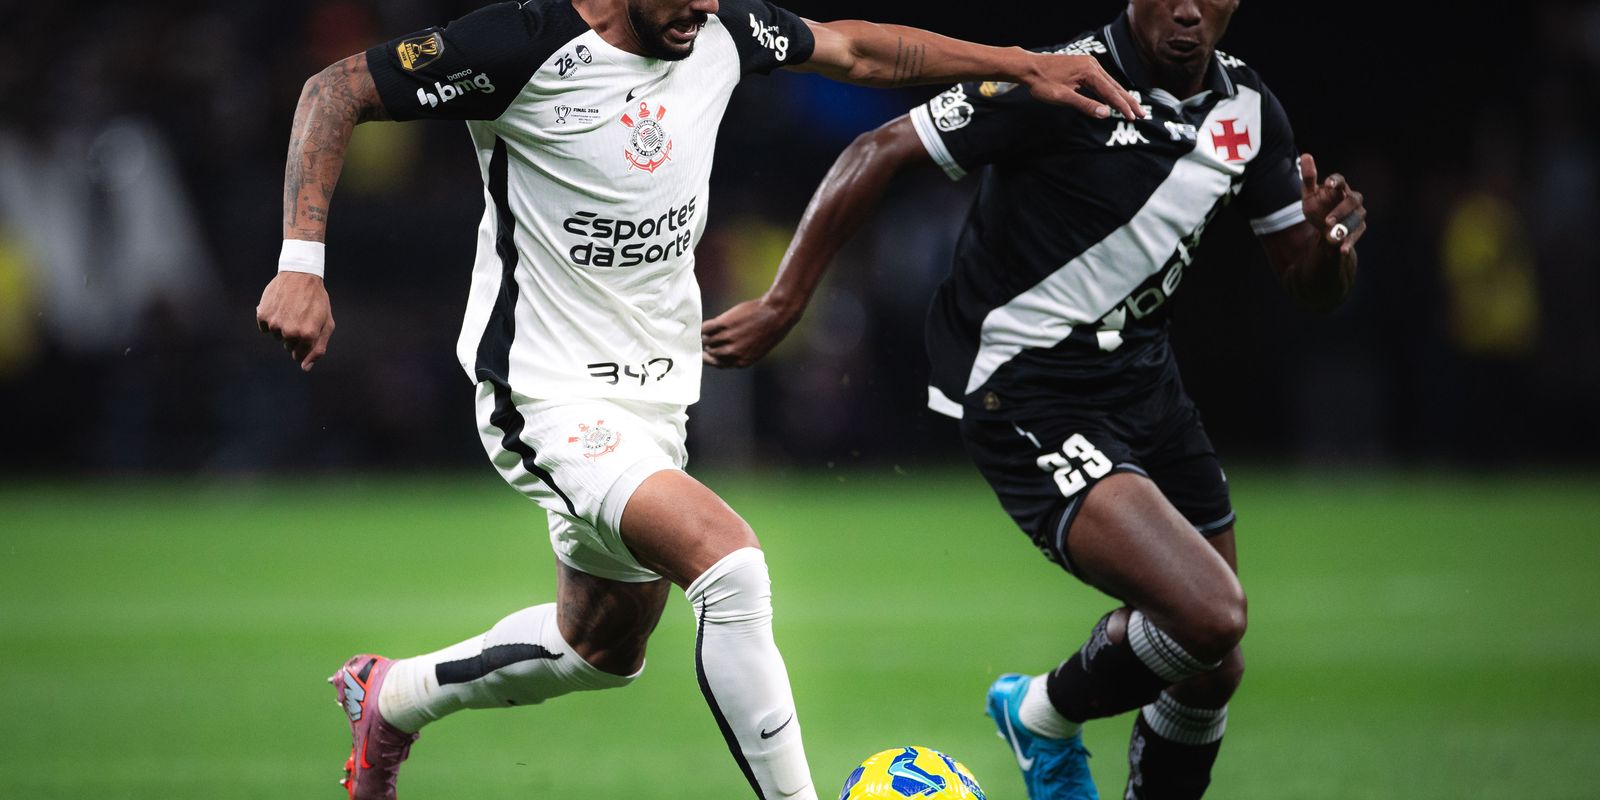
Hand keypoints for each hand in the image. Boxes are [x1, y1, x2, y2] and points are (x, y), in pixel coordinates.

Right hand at [256, 272, 334, 371]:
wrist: (300, 274)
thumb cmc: (317, 300)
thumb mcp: (326, 324)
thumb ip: (318, 348)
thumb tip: (305, 368)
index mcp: (308, 336)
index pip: (299, 357)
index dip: (303, 347)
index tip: (306, 334)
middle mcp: (290, 332)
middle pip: (288, 347)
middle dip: (294, 336)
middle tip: (300, 317)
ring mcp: (275, 324)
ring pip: (276, 336)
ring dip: (282, 327)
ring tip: (291, 310)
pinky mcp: (263, 315)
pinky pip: (264, 327)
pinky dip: (270, 319)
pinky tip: (279, 307)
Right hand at [701, 297, 797, 368]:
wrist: (777, 313)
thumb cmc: (770, 330)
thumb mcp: (756, 349)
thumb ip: (740, 354)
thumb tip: (720, 351)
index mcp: (742, 362)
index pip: (718, 364)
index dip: (710, 358)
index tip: (706, 353)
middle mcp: (733, 352)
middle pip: (710, 352)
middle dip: (709, 346)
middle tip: (708, 338)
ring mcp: (727, 338)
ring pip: (707, 340)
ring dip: (706, 335)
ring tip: (710, 330)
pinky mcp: (723, 323)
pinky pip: (706, 328)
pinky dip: (704, 327)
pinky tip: (708, 324)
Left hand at [1023, 54, 1143, 119]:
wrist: (1028, 67)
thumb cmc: (1042, 82)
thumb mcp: (1063, 97)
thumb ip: (1085, 105)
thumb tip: (1106, 113)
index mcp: (1089, 71)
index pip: (1110, 92)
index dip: (1122, 106)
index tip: (1134, 118)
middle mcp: (1092, 65)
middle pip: (1115, 87)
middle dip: (1129, 102)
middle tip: (1143, 115)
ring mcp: (1088, 64)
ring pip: (1109, 83)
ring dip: (1121, 97)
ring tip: (1134, 108)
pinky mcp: (1084, 66)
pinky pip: (1101, 80)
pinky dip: (1110, 91)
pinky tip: (1115, 98)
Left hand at [1300, 153, 1366, 253]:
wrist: (1325, 231)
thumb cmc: (1318, 208)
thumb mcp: (1309, 196)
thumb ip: (1309, 178)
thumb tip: (1306, 155)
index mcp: (1338, 188)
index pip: (1340, 180)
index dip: (1335, 181)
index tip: (1328, 184)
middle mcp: (1352, 198)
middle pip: (1352, 200)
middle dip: (1340, 211)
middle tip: (1327, 221)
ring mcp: (1358, 213)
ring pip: (1357, 218)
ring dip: (1345, 227)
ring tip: (1332, 236)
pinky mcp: (1359, 228)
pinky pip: (1357, 234)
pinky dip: (1350, 241)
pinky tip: (1341, 249)